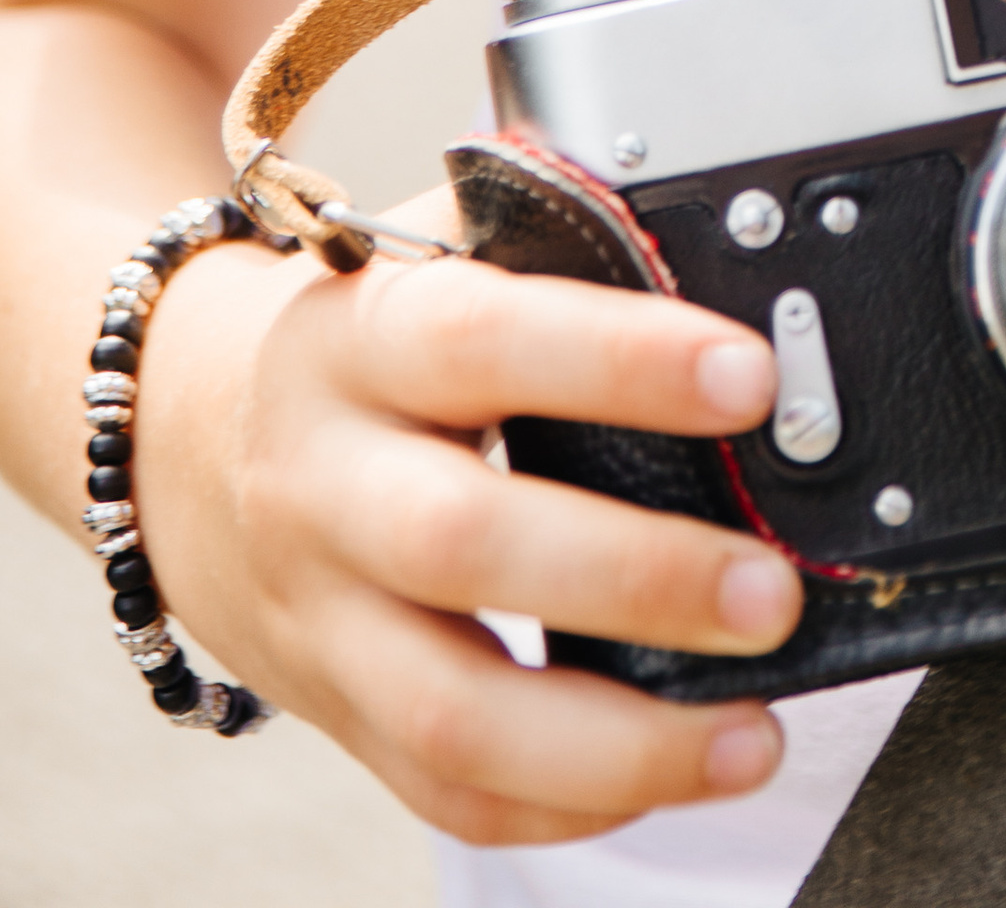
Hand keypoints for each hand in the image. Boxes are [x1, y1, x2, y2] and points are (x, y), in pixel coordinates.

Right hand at [134, 195, 804, 846]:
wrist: (185, 437)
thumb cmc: (371, 337)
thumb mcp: (439, 258)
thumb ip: (562, 251)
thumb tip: (732, 269)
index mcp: (362, 338)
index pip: (486, 339)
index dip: (620, 360)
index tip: (750, 380)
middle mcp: (325, 482)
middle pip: (462, 544)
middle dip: (635, 578)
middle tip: (769, 591)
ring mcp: (321, 617)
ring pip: (451, 714)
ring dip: (618, 742)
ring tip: (753, 731)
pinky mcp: (336, 714)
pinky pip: (448, 792)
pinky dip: (570, 804)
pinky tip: (676, 775)